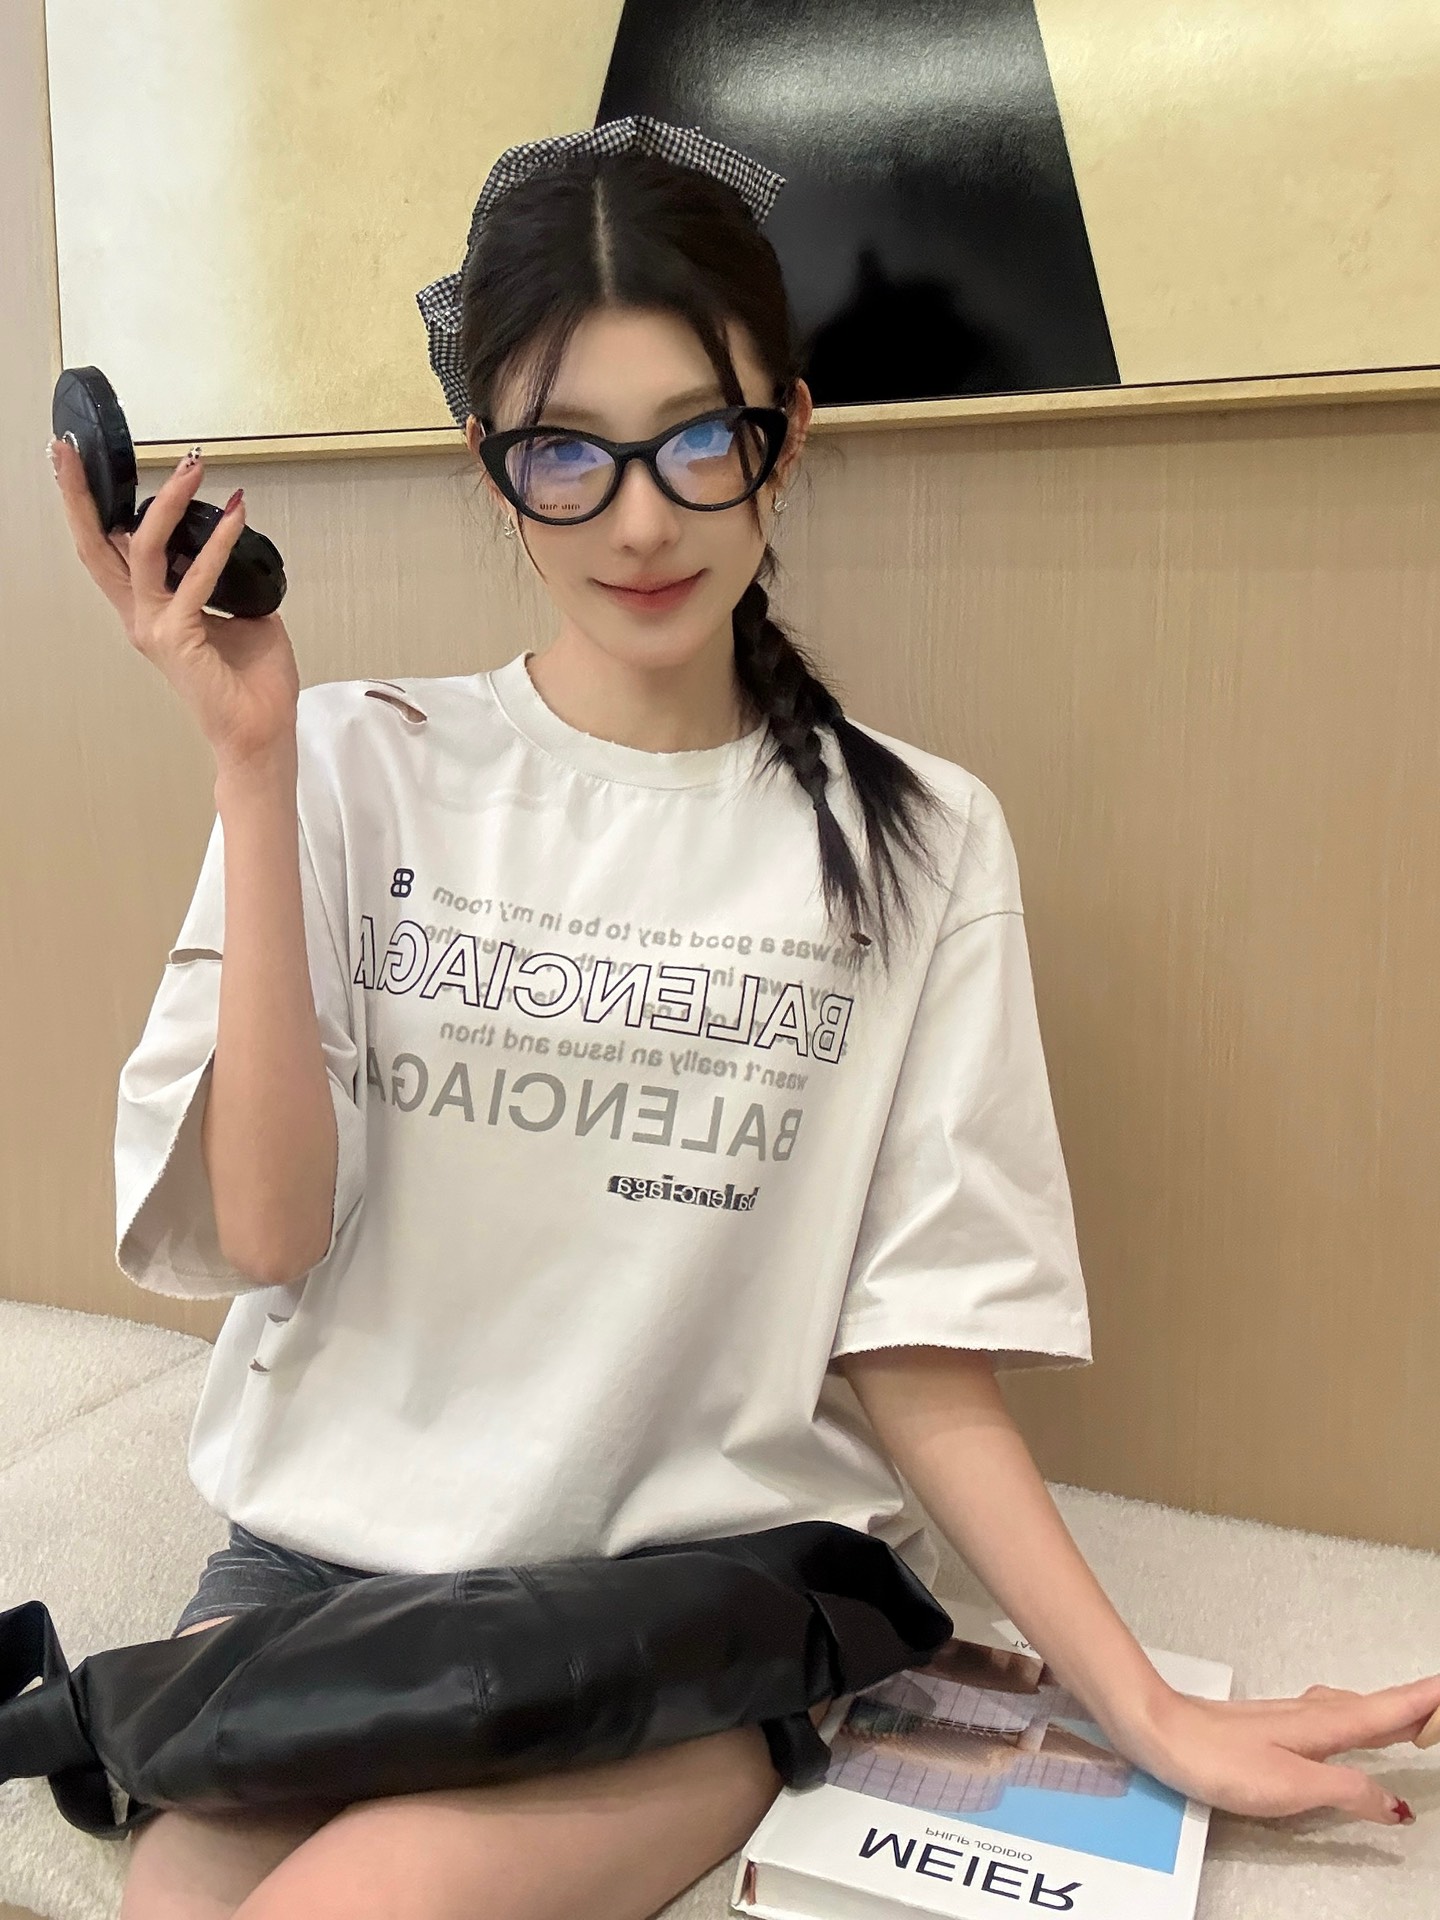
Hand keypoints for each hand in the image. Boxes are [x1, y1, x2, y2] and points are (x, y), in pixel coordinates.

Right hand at [50, 435, 299, 770]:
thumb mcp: (241, 617)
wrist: (262, 733)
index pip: (111, 550)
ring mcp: (154, 627)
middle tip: (70, 449)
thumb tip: (234, 549)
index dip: (91, 508)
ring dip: (169, 502)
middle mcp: (142, 616)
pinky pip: (195, 578)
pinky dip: (217, 542)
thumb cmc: (253, 685)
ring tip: (194, 468)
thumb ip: (226, 581)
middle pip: (97, 545)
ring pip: (143, 549)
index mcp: (150, 611)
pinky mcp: (177, 637)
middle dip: (79, 494)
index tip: (79, 464)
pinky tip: (236, 515)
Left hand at [1118, 1675, 1439, 1825]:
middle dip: (1410, 1706)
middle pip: (1371, 1708)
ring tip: (1407, 1718)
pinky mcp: (1265, 1726)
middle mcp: (1307, 1715)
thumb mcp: (1293, 1785)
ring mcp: (1285, 1717)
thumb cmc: (1218, 1759)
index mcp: (1322, 1727)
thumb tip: (1396, 1803)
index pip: (1385, 1713)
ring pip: (1347, 1710)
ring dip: (1382, 1711)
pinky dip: (1351, 1718)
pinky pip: (1325, 1716)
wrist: (1158, 1732)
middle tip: (1438, 1706)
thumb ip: (1347, 1791)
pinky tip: (1341, 1727)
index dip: (1422, 1703)